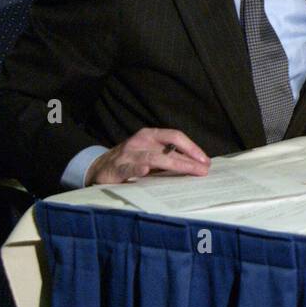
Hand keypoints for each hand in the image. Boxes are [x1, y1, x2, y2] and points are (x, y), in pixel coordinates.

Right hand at [87, 128, 209, 184]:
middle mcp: (140, 142)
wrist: (100, 168)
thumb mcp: (151, 154)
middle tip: (203, 171)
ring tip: (189, 171)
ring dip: (174, 165)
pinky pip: (128, 169)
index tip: (205, 160)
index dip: (192, 147)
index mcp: (150, 135)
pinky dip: (136, 170)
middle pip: (168, 150)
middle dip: (188, 161)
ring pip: (153, 158)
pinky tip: (144, 171)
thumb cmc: (132, 160)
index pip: (175, 136)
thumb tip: (197, 165)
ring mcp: (127, 154)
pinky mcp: (116, 169)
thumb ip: (170, 157)